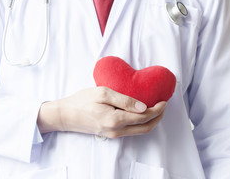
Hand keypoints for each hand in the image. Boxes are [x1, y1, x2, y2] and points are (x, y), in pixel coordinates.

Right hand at [37, 87, 166, 137]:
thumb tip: (143, 107)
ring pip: (139, 131)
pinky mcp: (110, 134)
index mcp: (115, 120)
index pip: (144, 117)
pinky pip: (131, 131)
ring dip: (151, 121)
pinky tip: (141, 114)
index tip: (164, 100)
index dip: (157, 109)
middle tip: (163, 105)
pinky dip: (141, 123)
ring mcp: (113, 135)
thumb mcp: (102, 93)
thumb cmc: (81, 101)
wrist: (65, 115)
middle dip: (158, 117)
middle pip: (145, 128)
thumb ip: (124, 100)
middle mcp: (116, 131)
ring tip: (156, 108)